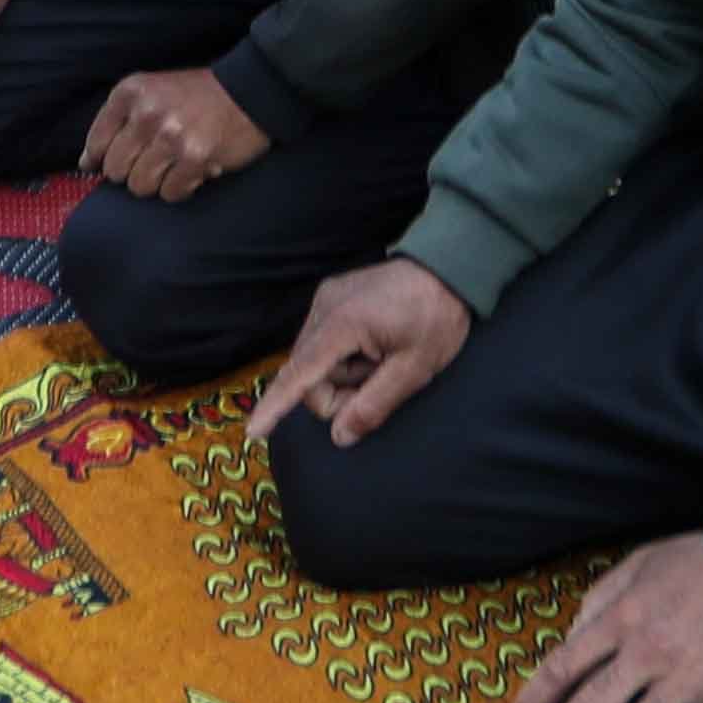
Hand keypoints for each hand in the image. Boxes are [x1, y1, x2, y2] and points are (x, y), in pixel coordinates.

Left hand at [82, 67, 266, 202]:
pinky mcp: (195, 158)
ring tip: (173, 165)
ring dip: (157, 182)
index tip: (118, 161)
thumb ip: (115, 122)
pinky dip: (180, 188)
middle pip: (116, 171)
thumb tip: (86, 164)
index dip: (103, 160)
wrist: (249, 91)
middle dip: (133, 172)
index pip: (96, 144)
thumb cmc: (195, 95)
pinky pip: (170, 193)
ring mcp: (171, 136)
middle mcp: (146, 113)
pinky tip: (191, 171)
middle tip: (154, 161)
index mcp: (130, 92)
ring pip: (140, 186)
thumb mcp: (149, 92)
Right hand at [253, 256, 470, 451]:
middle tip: (379, 383)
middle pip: (308, 374)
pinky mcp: (332, 297)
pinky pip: (324, 343)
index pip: (298, 374)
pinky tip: (374, 346)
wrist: (450, 266)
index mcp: (342, 324)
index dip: (275, 406)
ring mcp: (326, 299)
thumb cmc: (437, 316)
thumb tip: (340, 436)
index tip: (253, 432)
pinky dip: (344, 355)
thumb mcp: (415, 368)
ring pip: (316, 360)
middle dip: (338, 392)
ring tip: (383, 358)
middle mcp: (324, 307)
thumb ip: (374, 404)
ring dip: (344, 373)